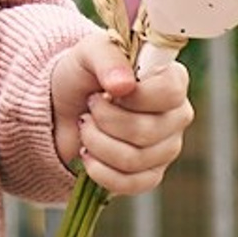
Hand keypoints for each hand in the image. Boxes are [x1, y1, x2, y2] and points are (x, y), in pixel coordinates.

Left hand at [49, 28, 192, 196]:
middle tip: (90, 106)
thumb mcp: (88, 52)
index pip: (170, 93)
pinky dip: (98, 170)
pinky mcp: (150, 175)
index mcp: (171, 80)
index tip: (107, 90)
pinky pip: (129, 184)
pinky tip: (87, 154)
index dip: (135, 96)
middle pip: (146, 131)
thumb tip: (123, 85)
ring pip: (134, 159)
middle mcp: (176, 115)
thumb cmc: (82, 74)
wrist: (61, 106)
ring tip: (86, 126)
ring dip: (96, 142)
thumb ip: (107, 58)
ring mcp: (166, 149)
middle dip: (104, 120)